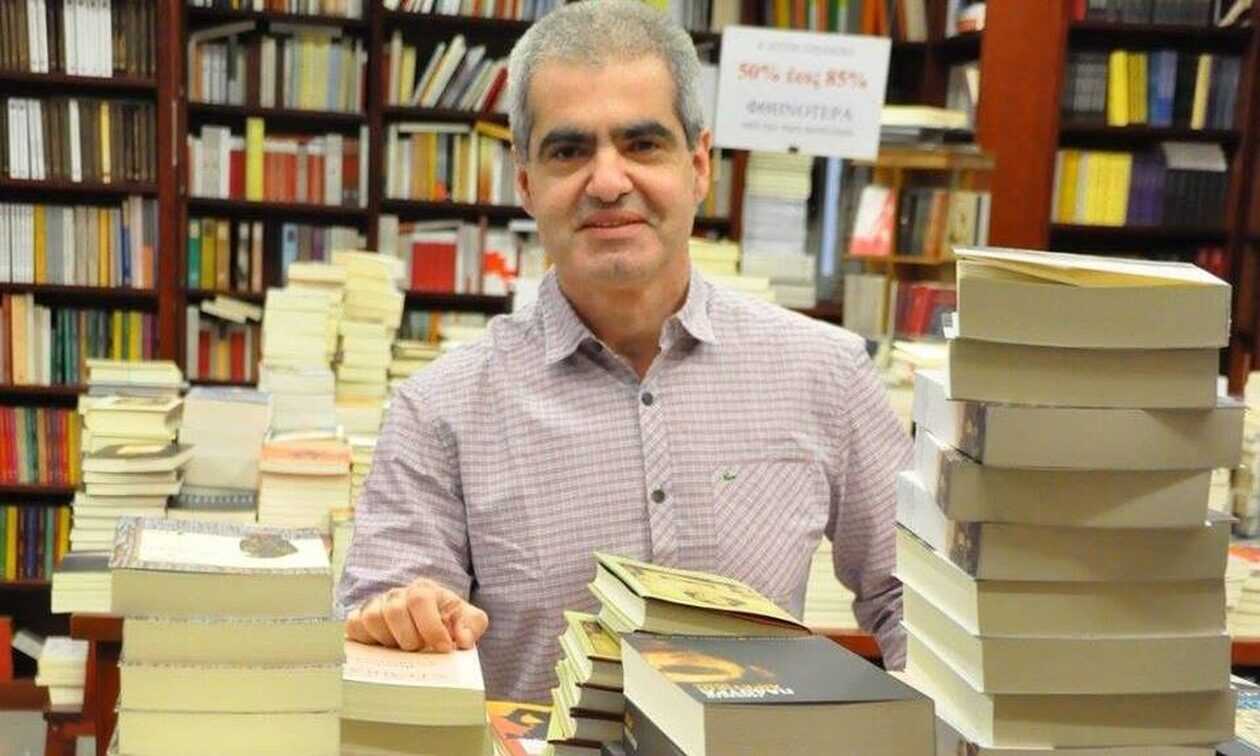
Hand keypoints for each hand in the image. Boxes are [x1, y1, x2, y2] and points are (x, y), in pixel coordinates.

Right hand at [345, 578, 488, 651]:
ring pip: (371, 618)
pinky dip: (365, 640)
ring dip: (388, 641)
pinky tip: (381, 650)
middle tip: (420, 650)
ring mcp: (375, 605)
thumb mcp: (468, 620)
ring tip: (402, 650)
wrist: (428, 625)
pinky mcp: (359, 619)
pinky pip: (353, 626)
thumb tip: (463, 639)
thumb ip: (472, 626)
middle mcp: (397, 594)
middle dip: (409, 638)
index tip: (443, 648)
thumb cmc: (447, 621)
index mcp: (424, 590)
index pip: (420, 600)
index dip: (431, 627)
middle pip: (394, 611)